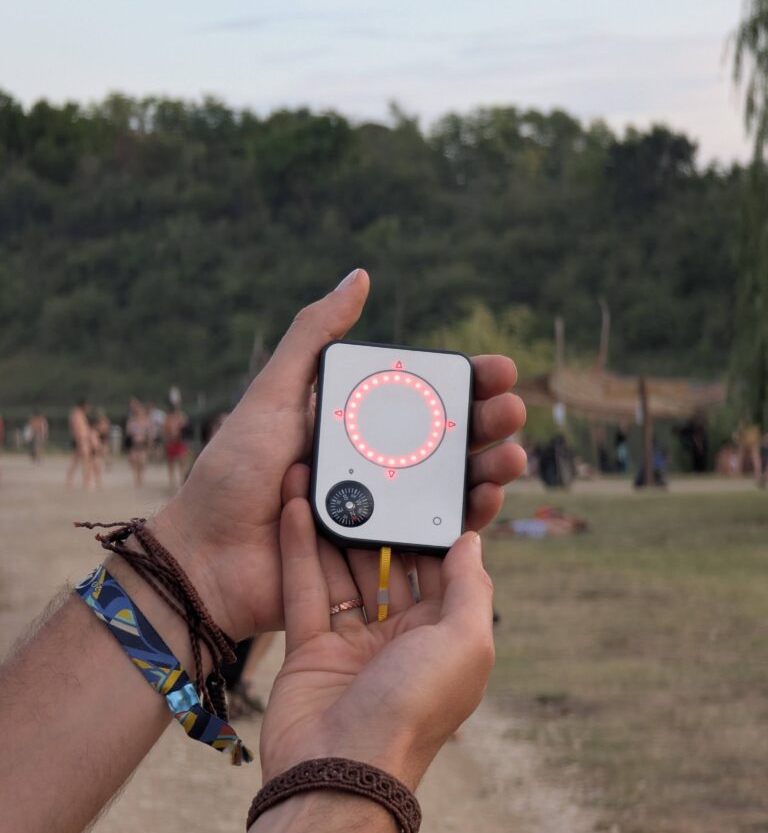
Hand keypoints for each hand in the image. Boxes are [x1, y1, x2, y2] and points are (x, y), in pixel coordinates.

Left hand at [153, 270, 525, 639]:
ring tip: (512, 457)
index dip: (465, 382)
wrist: (208, 555)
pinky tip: (489, 497)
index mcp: (354, 422)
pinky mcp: (384, 552)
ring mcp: (383, 508)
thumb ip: (313, 337)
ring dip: (490, 468)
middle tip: (513, 412)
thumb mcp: (273, 395)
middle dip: (488, 422)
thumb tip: (359, 277)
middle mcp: (376, 462)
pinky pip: (437, 533)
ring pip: (452, 484)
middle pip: (448, 438)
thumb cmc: (234, 472)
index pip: (423, 396)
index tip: (497, 370)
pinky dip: (469, 516)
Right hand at [258, 496, 494, 789]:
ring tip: (328, 476)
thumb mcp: (463, 644)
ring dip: (336, 528)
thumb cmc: (414, 710)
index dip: (431, 530)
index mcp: (443, 639)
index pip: (442, 572)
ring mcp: (353, 644)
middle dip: (380, 523)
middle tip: (367, 472)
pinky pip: (304, 589)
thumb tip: (472, 540)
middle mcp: (400, 639)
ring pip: (344, 572)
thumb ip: (469, 589)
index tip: (420, 483)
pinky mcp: (310, 649)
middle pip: (389, 568)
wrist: (340, 773)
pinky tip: (295, 506)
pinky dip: (298, 548)